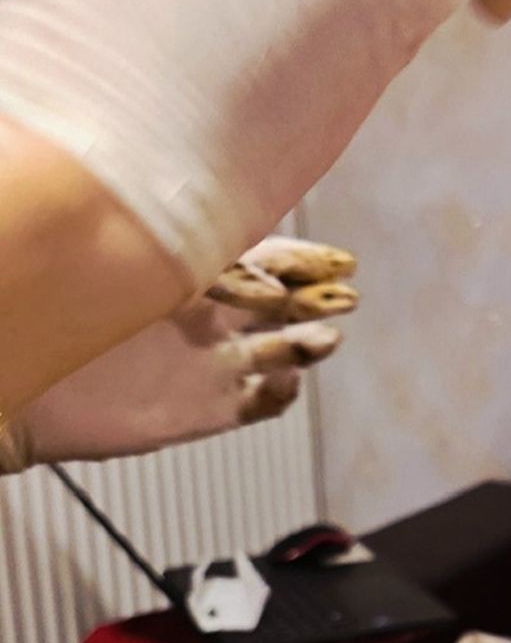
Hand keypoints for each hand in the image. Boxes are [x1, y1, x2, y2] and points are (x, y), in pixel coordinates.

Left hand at [2, 238, 356, 468]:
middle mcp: (208, 319)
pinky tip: (285, 383)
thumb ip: (176, 256)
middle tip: (347, 293)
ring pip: (280, 352)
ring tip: (327, 341)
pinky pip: (259, 404)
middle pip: (283, 304)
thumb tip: (227, 232)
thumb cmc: (59, 319)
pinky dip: (280, 395)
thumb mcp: (120, 271)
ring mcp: (210, 365)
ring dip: (309, 345)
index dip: (302, 260)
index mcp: (190, 278)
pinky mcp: (206, 410)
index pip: (261, 262)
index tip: (335, 260)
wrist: (26, 390)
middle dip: (319, 296)